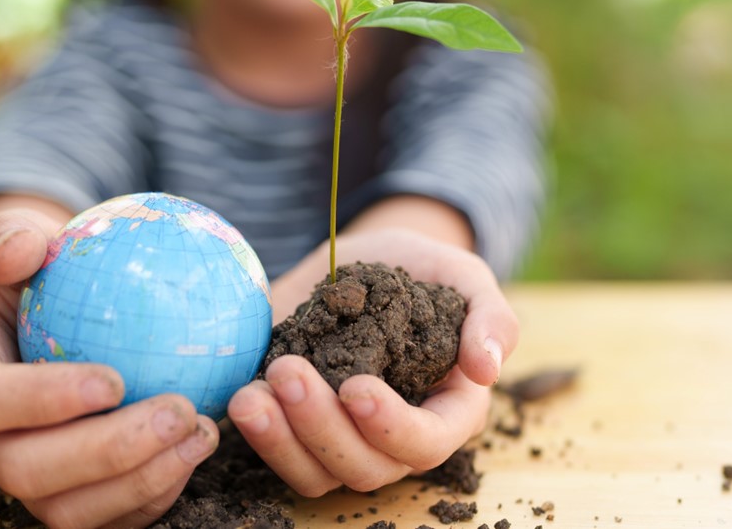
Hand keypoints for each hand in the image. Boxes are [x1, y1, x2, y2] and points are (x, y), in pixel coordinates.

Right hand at [0, 211, 219, 527]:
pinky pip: (108, 519)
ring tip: (202, 433)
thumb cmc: (45, 270)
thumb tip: (24, 249)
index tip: (114, 380)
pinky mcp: (69, 498)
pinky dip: (154, 496)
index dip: (41, 401)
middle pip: (27, 472)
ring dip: (141, 480)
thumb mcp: (23, 238)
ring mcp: (24, 477)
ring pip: (68, 511)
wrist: (59, 316)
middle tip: (179, 411)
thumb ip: (14, 237)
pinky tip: (198, 452)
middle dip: (107, 452)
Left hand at [228, 228, 517, 495]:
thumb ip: (490, 316)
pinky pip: (280, 456)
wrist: (363, 258)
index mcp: (447, 410)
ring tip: (252, 396)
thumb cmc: (422, 268)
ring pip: (318, 473)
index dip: (392, 426)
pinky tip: (241, 395)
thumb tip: (487, 368)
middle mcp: (394, 437)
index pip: (428, 442)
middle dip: (323, 428)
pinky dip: (259, 436)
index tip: (355, 386)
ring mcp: (344, 438)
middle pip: (367, 466)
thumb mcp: (462, 274)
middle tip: (288, 371)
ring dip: (282, 440)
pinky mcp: (298, 428)